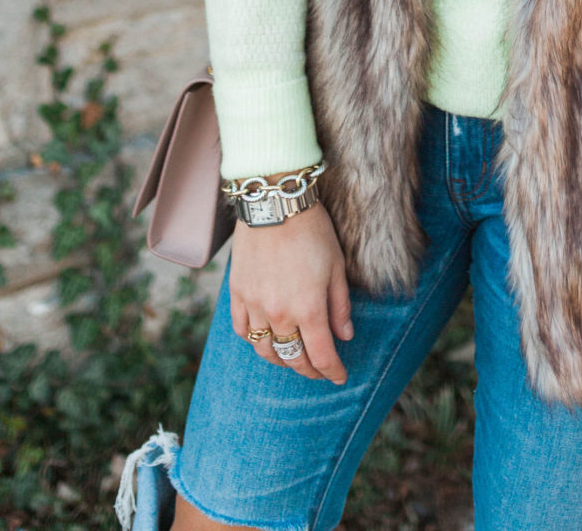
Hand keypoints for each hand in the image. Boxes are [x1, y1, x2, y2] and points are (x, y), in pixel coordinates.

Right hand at [227, 204, 352, 383]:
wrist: (274, 203)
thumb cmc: (312, 231)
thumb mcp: (337, 266)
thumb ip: (340, 306)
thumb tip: (344, 337)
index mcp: (309, 309)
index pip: (321, 356)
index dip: (332, 371)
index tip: (339, 377)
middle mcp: (279, 314)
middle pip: (293, 358)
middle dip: (309, 370)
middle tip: (319, 371)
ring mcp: (254, 305)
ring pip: (264, 350)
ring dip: (280, 360)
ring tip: (292, 358)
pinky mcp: (237, 293)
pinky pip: (242, 330)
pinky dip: (253, 340)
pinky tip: (264, 338)